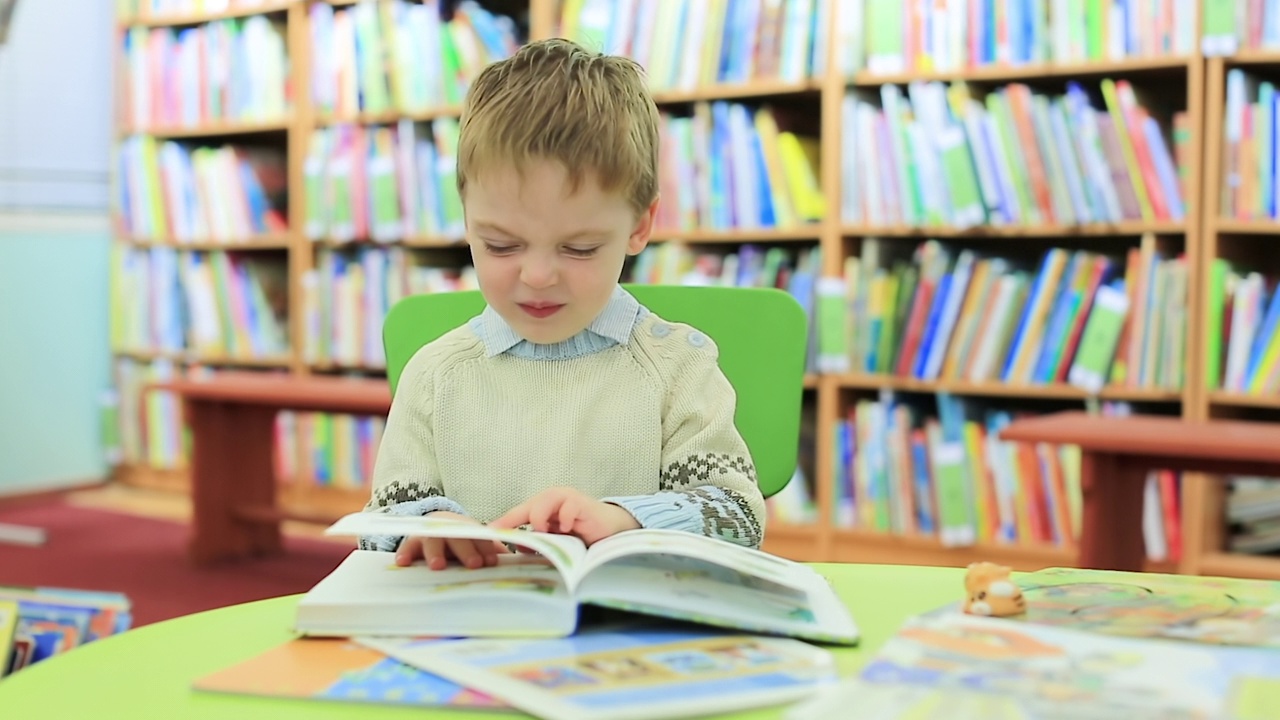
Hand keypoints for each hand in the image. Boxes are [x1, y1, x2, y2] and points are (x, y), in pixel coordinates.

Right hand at [395, 511, 509, 570]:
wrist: (437, 522)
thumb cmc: (463, 541)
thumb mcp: (478, 544)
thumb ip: (492, 552)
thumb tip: (514, 566)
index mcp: (469, 530)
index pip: (480, 538)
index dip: (486, 549)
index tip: (492, 562)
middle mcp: (450, 530)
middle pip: (458, 539)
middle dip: (466, 551)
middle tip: (474, 565)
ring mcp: (430, 535)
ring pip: (433, 542)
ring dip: (435, 553)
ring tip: (438, 566)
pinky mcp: (411, 542)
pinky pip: (406, 547)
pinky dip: (404, 554)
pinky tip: (403, 563)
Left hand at [489, 487, 640, 544]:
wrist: (610, 529)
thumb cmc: (582, 533)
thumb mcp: (556, 539)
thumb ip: (539, 541)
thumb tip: (518, 548)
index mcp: (542, 507)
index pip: (517, 514)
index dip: (503, 523)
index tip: (488, 534)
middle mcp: (551, 499)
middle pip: (526, 507)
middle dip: (516, 521)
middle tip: (512, 538)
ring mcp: (566, 498)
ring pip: (542, 503)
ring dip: (540, 520)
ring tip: (546, 532)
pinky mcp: (581, 502)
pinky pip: (567, 508)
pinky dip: (564, 520)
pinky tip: (569, 529)